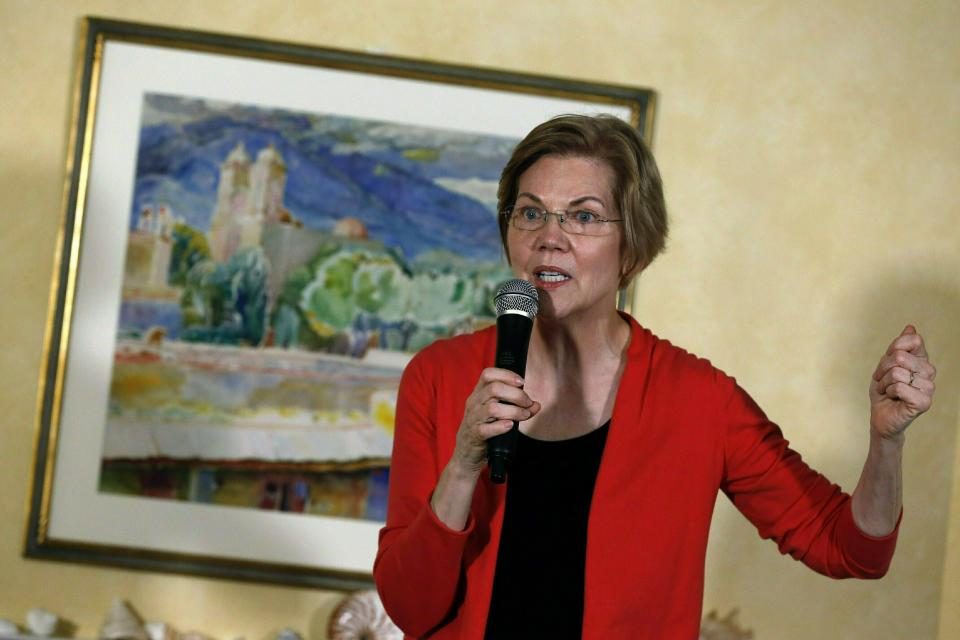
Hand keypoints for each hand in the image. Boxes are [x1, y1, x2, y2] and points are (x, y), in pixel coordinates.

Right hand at [451, 368, 540, 474]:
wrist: (466, 453)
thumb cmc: (484, 429)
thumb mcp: (498, 414)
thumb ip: (517, 407)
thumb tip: (536, 404)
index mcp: (478, 393)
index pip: (488, 374)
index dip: (506, 374)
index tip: (522, 382)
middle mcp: (474, 403)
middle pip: (494, 389)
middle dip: (516, 395)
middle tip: (527, 403)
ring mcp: (473, 419)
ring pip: (492, 408)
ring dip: (514, 411)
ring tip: (524, 415)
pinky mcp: (474, 435)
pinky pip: (486, 429)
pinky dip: (501, 427)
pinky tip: (510, 426)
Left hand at [869, 325, 935, 439]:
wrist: (881, 416)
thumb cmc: (884, 390)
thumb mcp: (885, 365)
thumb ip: (898, 346)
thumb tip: (911, 327)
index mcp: (922, 360)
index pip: (913, 340)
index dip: (892, 350)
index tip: (886, 364)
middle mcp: (929, 372)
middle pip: (900, 356)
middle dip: (883, 369)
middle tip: (884, 381)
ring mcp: (929, 387)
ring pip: (897, 373)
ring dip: (884, 383)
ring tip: (888, 391)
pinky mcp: (924, 402)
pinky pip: (899, 387)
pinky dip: (889, 392)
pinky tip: (893, 398)